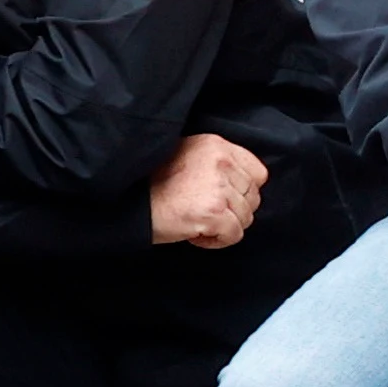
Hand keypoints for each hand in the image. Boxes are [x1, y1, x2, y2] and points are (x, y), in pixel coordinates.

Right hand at [147, 133, 266, 248]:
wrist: (129, 202)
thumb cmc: (153, 183)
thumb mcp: (190, 156)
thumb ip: (219, 164)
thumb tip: (243, 185)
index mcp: (217, 145)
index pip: (258, 173)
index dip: (243, 191)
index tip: (224, 199)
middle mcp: (222, 162)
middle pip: (253, 198)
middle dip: (233, 211)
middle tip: (205, 212)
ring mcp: (219, 188)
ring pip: (246, 218)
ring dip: (223, 226)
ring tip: (197, 221)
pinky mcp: (214, 213)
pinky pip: (234, 235)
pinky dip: (216, 241)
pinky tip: (196, 234)